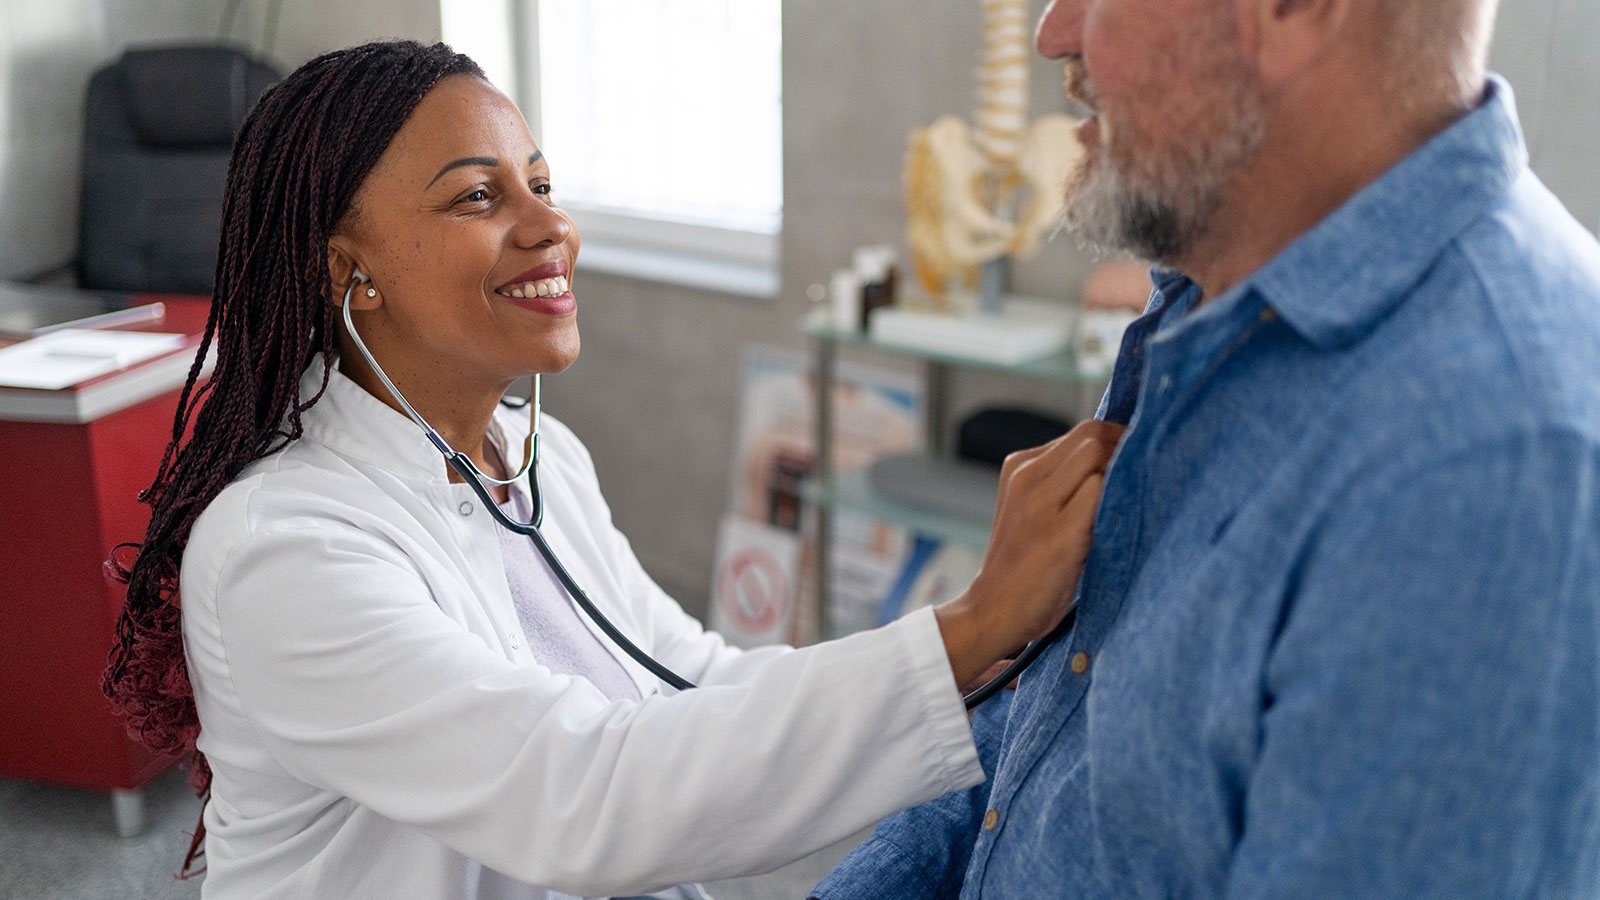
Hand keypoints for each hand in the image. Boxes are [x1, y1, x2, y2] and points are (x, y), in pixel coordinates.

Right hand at [934, 420, 1124, 688]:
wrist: (992, 611)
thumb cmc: (1024, 567)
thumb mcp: (1033, 510)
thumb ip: (1063, 483)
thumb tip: (1120, 463)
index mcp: (1020, 467)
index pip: (1083, 431)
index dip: (1119, 439)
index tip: (1142, 457)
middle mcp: (1026, 476)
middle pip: (1092, 434)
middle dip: (1128, 447)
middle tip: (1152, 472)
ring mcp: (1040, 502)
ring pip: (1097, 454)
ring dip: (1126, 469)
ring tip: (1143, 493)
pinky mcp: (1060, 531)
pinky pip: (1101, 490)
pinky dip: (1122, 495)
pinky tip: (1131, 515)